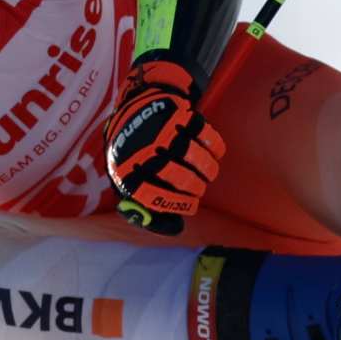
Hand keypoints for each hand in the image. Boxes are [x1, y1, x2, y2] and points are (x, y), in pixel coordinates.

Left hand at [104, 58, 225, 230]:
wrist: (134, 110)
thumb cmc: (134, 156)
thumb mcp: (130, 182)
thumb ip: (147, 210)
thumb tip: (173, 229)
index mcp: (125, 170)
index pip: (152, 195)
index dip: (176, 204)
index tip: (191, 207)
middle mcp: (141, 148)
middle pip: (176, 174)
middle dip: (194, 187)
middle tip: (200, 189)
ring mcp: (159, 128)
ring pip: (191, 153)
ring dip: (207, 168)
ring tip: (209, 174)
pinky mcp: (176, 111)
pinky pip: (202, 130)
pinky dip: (214, 145)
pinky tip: (215, 153)